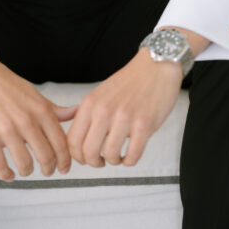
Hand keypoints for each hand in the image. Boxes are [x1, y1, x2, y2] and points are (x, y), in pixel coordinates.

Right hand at [0, 36, 77, 181]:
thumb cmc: (5, 83)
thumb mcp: (34, 94)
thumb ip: (54, 109)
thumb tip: (76, 113)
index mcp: (41, 110)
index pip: (61, 143)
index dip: (64, 161)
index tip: (63, 168)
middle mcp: (26, 120)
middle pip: (46, 157)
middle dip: (49, 170)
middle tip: (47, 172)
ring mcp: (6, 129)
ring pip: (24, 164)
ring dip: (27, 172)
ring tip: (25, 170)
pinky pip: (0, 166)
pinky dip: (6, 175)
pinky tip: (9, 174)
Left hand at [67, 49, 182, 168]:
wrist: (156, 65)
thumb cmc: (130, 81)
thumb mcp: (100, 93)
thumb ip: (90, 115)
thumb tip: (80, 140)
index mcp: (91, 103)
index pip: (73, 140)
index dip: (77, 156)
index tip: (85, 158)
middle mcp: (104, 111)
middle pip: (88, 152)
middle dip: (94, 163)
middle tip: (101, 161)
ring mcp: (125, 118)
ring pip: (110, 156)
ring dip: (114, 161)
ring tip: (118, 155)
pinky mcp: (144, 125)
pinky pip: (132, 156)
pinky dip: (130, 161)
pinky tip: (131, 154)